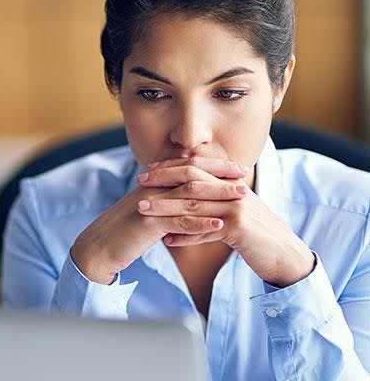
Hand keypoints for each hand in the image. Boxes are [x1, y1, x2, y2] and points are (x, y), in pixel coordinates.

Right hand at [70, 158, 247, 283]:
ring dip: (218, 195)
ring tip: (242, 198)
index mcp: (153, 183)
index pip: (188, 167)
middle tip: (245, 177)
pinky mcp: (148, 223)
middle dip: (221, 175)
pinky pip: (179, 221)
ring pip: (189, 195)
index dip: (213, 166)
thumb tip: (187, 201)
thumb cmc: (124, 231)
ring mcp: (150, 204)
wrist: (99, 246)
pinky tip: (220, 226)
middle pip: (192, 175)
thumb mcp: (147, 212)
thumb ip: (166, 203)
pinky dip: (201, 223)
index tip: (236, 168)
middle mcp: (153, 188)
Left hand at [137, 157, 314, 287]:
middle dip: (163, 180)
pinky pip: (206, 230)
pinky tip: (167, 240)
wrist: (285, 256)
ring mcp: (237, 208)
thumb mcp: (232, 217)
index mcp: (231, 184)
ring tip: (143, 210)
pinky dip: (185, 235)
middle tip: (139, 182)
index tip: (147, 171)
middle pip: (193, 180)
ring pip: (194, 204)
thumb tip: (181, 214)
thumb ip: (211, 208)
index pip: (197, 168)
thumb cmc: (256, 237)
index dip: (171, 168)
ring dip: (166, 208)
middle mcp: (234, 191)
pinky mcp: (240, 228)